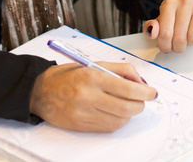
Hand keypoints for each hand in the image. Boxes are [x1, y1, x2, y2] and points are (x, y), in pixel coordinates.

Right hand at [29, 62, 156, 131]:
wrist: (40, 91)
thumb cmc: (68, 75)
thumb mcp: (94, 64)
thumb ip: (120, 70)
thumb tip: (140, 83)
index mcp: (93, 77)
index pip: (128, 89)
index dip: (145, 92)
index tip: (152, 92)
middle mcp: (89, 97)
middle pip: (127, 108)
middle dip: (140, 104)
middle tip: (142, 99)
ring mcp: (84, 114)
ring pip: (119, 120)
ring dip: (129, 114)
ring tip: (127, 104)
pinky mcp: (81, 126)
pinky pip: (108, 128)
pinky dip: (117, 121)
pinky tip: (115, 112)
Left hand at [143, 0, 192, 52]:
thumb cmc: (180, 17)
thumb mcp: (163, 22)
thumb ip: (153, 28)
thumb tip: (151, 31)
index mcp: (170, 2)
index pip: (164, 33)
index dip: (165, 46)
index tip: (167, 47)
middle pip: (180, 37)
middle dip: (178, 47)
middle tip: (179, 44)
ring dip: (192, 43)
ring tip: (190, 36)